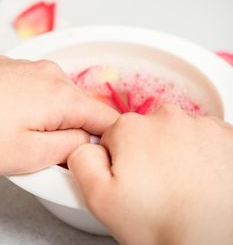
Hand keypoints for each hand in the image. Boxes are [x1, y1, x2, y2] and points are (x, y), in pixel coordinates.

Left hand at [0, 56, 117, 174]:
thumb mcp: (28, 155)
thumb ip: (70, 149)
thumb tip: (90, 142)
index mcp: (62, 96)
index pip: (108, 119)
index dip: (106, 143)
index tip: (92, 159)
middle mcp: (53, 75)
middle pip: (83, 111)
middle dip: (72, 132)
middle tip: (43, 155)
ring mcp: (34, 68)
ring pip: (61, 101)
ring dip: (52, 120)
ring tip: (21, 136)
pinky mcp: (18, 69)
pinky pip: (41, 91)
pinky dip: (35, 106)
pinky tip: (12, 118)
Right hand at [68, 105, 232, 244]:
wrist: (215, 235)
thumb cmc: (163, 221)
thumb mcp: (101, 199)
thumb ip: (83, 162)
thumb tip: (85, 145)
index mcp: (131, 128)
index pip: (116, 138)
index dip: (121, 163)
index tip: (133, 182)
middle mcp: (165, 117)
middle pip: (147, 132)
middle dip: (148, 154)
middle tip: (158, 187)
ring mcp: (198, 123)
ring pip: (176, 134)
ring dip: (177, 152)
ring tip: (183, 184)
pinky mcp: (224, 133)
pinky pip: (204, 138)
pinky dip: (202, 153)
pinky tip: (202, 177)